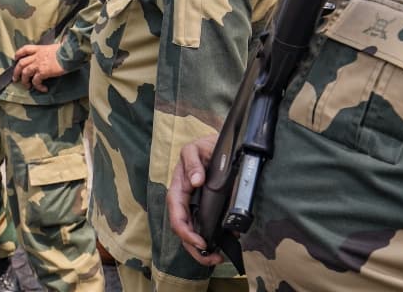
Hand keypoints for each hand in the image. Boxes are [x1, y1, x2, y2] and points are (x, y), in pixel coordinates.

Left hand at [12, 43, 64, 91]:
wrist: (70, 52)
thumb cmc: (66, 50)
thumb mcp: (55, 47)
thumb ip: (50, 51)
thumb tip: (53, 54)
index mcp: (39, 49)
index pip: (25, 49)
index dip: (18, 54)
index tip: (16, 59)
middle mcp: (36, 56)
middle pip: (21, 63)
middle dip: (16, 72)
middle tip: (15, 79)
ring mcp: (38, 64)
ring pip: (25, 73)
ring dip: (24, 81)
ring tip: (27, 86)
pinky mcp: (43, 72)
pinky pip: (36, 81)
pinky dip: (38, 86)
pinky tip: (43, 89)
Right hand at [166, 134, 223, 266]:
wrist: (217, 145)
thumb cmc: (203, 147)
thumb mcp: (195, 149)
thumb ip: (193, 162)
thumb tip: (195, 180)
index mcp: (179, 188)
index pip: (176, 215)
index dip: (186, 231)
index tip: (200, 241)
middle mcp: (185, 201)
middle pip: (183, 230)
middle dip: (194, 248)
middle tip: (212, 257)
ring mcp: (195, 206)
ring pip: (193, 232)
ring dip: (202, 249)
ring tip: (217, 257)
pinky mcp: (207, 208)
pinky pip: (206, 227)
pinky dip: (214, 239)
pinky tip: (225, 243)